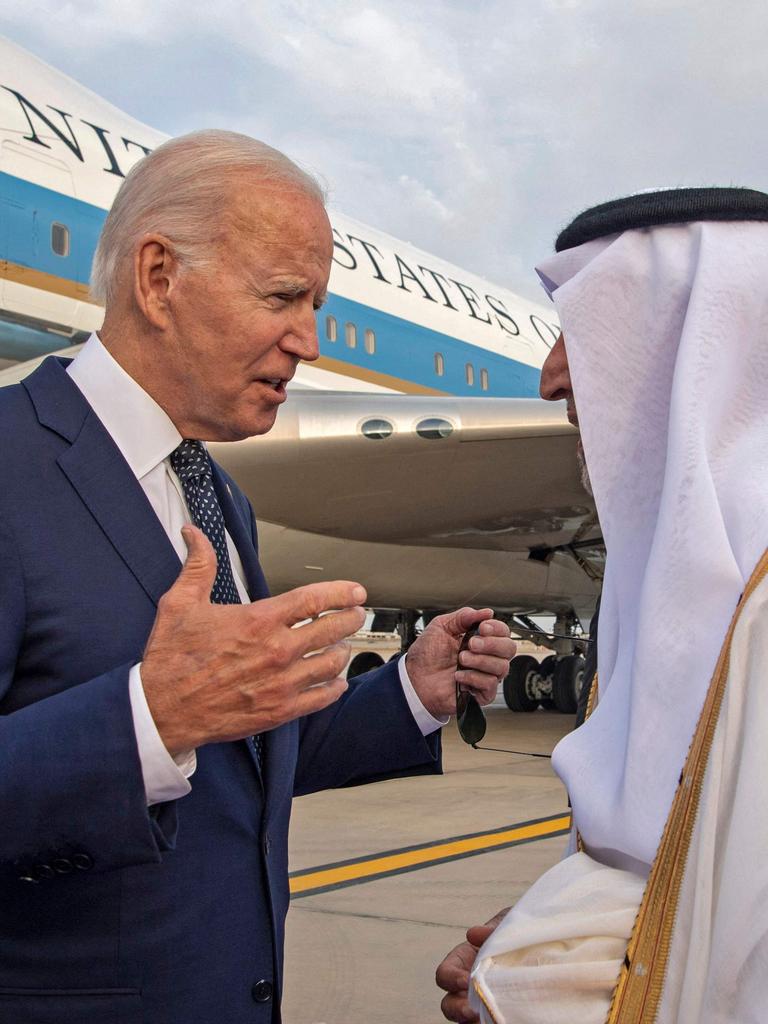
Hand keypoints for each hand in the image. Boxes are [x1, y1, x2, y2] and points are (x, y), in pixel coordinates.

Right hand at [141, 526, 366, 754]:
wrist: (162, 711)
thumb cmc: (172, 659)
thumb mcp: (180, 603)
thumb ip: (198, 565)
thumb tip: (194, 534)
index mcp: (259, 621)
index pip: (314, 599)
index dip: (341, 592)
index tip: (356, 591)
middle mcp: (277, 651)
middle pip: (332, 629)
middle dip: (350, 619)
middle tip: (356, 615)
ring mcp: (282, 683)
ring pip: (331, 663)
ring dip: (342, 651)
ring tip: (342, 645)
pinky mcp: (279, 711)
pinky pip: (322, 697)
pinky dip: (333, 686)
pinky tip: (334, 681)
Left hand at [405, 609, 515, 718]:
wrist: (414, 678)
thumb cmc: (427, 654)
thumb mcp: (441, 626)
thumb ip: (464, 616)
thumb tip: (487, 612)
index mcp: (480, 639)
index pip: (503, 632)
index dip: (497, 628)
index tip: (482, 628)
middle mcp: (486, 657)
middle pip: (509, 648)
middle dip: (492, 644)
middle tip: (471, 644)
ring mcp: (484, 675)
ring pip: (502, 667)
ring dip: (480, 661)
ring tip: (461, 659)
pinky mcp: (480, 694)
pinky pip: (490, 685)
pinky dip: (473, 677)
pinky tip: (458, 676)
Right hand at [436, 907, 509, 1021]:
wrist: (543, 944)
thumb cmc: (517, 931)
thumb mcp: (505, 924)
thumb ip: (491, 929)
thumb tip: (473, 934)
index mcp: (464, 960)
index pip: (444, 973)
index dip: (450, 978)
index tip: (466, 980)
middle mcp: (468, 985)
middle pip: (449, 1004)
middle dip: (457, 1009)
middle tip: (474, 1011)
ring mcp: (482, 1002)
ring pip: (466, 1020)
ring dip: (473, 1021)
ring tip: (491, 1019)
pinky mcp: (498, 1014)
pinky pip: (489, 1022)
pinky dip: (492, 1022)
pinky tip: (505, 1019)